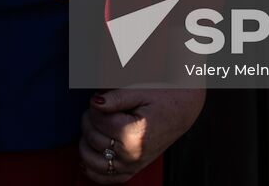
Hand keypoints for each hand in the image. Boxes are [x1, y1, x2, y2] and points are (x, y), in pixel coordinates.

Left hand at [79, 88, 203, 182]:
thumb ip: (116, 97)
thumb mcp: (141, 91)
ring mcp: (133, 164)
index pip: (98, 118)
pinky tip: (87, 157)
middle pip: (92, 137)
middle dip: (90, 119)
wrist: (183, 110)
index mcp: (136, 134)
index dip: (94, 104)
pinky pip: (106, 178)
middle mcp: (133, 154)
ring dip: (86, 142)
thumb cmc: (164, 97)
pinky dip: (92, 169)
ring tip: (94, 126)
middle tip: (99, 108)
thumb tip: (94, 102)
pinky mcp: (133, 169)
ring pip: (92, 160)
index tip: (101, 97)